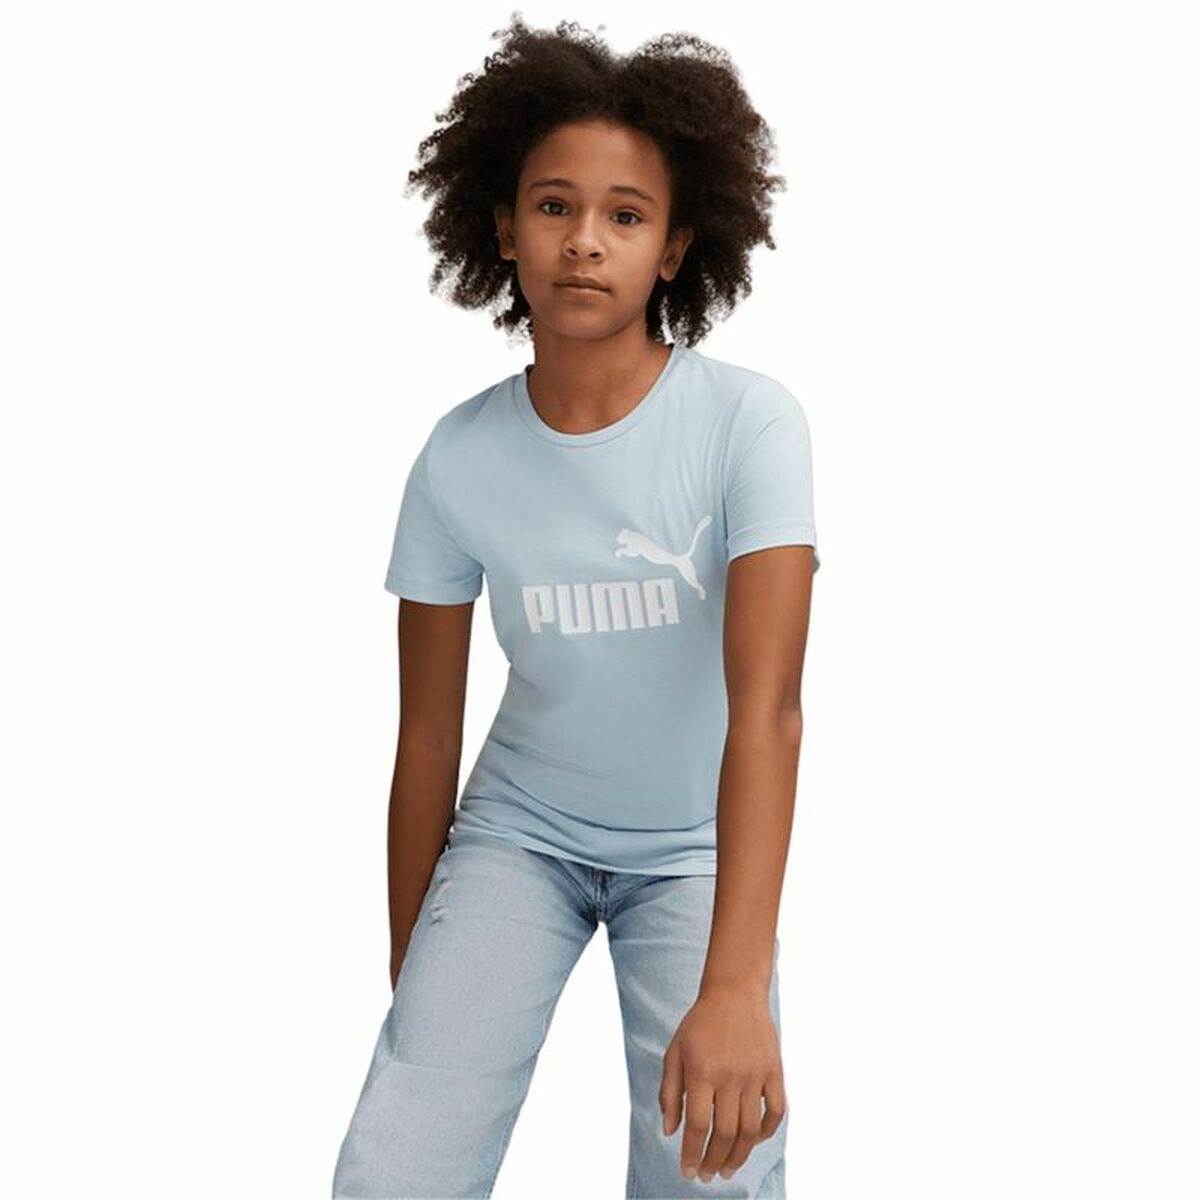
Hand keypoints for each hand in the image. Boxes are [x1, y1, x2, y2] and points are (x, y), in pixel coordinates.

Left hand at [659, 988, 785, 1183]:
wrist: (734, 992)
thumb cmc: (700, 1024)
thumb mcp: (674, 1052)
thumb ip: (669, 1092)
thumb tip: (670, 1132)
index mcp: (702, 1071)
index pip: (697, 1125)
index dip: (692, 1154)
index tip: (689, 1172)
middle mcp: (730, 1076)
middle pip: (725, 1133)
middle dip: (715, 1161)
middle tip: (709, 1175)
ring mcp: (755, 1074)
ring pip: (751, 1130)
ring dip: (739, 1156)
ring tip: (728, 1168)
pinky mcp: (774, 1071)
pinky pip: (776, 1112)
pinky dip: (767, 1132)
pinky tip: (753, 1140)